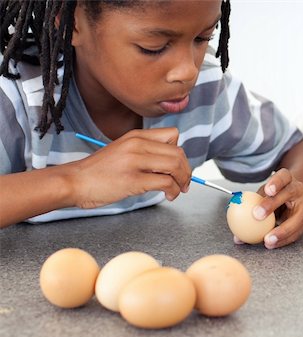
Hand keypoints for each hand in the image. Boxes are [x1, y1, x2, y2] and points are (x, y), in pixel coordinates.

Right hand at [69, 127, 191, 208]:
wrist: (75, 181)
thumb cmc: (98, 171)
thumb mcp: (122, 151)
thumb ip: (143, 153)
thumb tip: (168, 164)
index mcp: (136, 135)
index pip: (173, 135)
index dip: (180, 152)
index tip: (178, 167)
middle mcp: (137, 144)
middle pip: (178, 152)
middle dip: (186, 170)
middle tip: (185, 183)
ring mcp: (135, 161)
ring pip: (175, 165)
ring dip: (182, 181)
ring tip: (178, 191)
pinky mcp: (133, 180)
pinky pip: (166, 183)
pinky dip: (174, 191)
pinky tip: (169, 196)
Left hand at [254, 168, 302, 248]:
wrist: (294, 198)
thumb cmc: (274, 196)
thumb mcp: (263, 195)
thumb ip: (250, 207)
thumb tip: (235, 230)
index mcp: (287, 179)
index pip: (283, 176)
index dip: (276, 183)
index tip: (267, 191)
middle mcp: (298, 190)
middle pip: (288, 193)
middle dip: (273, 204)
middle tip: (257, 216)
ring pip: (297, 217)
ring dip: (281, 231)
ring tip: (267, 240)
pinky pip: (296, 232)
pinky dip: (283, 239)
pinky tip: (272, 245)